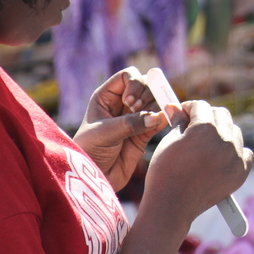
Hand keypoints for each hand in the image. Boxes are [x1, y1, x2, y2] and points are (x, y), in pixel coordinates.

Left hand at [73, 67, 166, 191]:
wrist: (94, 177)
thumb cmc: (90, 151)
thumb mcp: (105, 133)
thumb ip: (130, 123)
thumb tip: (157, 116)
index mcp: (106, 97)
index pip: (127, 76)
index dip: (134, 84)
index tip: (129, 102)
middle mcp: (122, 105)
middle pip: (145, 85)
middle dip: (147, 95)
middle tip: (137, 110)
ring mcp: (135, 118)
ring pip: (155, 102)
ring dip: (155, 107)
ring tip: (146, 122)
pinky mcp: (145, 134)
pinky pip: (159, 120)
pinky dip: (163, 119)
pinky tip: (159, 123)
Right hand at [143, 100, 253, 223]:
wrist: (173, 205)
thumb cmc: (166, 172)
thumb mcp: (169, 141)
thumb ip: (179, 122)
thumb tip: (175, 107)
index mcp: (205, 129)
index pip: (201, 106)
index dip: (190, 107)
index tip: (184, 113)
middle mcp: (225, 140)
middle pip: (221, 115)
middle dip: (207, 116)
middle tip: (195, 125)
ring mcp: (235, 156)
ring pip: (234, 132)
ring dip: (222, 132)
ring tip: (207, 143)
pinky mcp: (241, 172)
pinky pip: (245, 152)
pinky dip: (235, 151)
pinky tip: (221, 156)